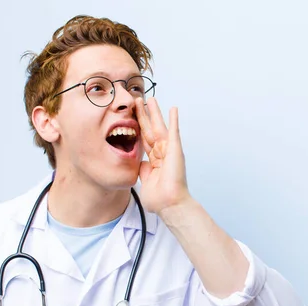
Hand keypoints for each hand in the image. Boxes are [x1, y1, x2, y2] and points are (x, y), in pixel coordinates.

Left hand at [135, 97, 190, 214]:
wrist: (168, 204)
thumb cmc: (159, 198)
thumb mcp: (145, 180)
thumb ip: (143, 170)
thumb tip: (140, 163)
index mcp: (154, 160)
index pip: (144, 140)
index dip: (138, 127)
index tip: (131, 116)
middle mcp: (162, 153)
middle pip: (150, 129)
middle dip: (143, 115)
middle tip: (138, 101)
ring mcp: (169, 151)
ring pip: (160, 127)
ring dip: (155, 113)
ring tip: (150, 99)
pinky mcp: (176, 150)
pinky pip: (174, 132)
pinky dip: (174, 120)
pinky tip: (173, 109)